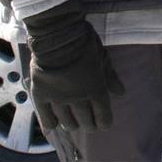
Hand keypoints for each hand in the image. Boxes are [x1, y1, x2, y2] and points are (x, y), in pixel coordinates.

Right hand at [24, 0, 124, 130]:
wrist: (57, 36)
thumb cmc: (84, 43)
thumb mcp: (103, 58)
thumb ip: (111, 78)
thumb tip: (121, 93)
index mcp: (96, 90)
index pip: (102, 116)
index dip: (104, 122)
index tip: (103, 123)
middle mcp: (78, 99)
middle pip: (85, 122)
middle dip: (89, 124)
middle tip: (88, 124)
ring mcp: (58, 99)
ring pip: (67, 122)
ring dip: (72, 124)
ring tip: (73, 124)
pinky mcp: (41, 96)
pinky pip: (45, 117)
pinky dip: (50, 124)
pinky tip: (53, 126)